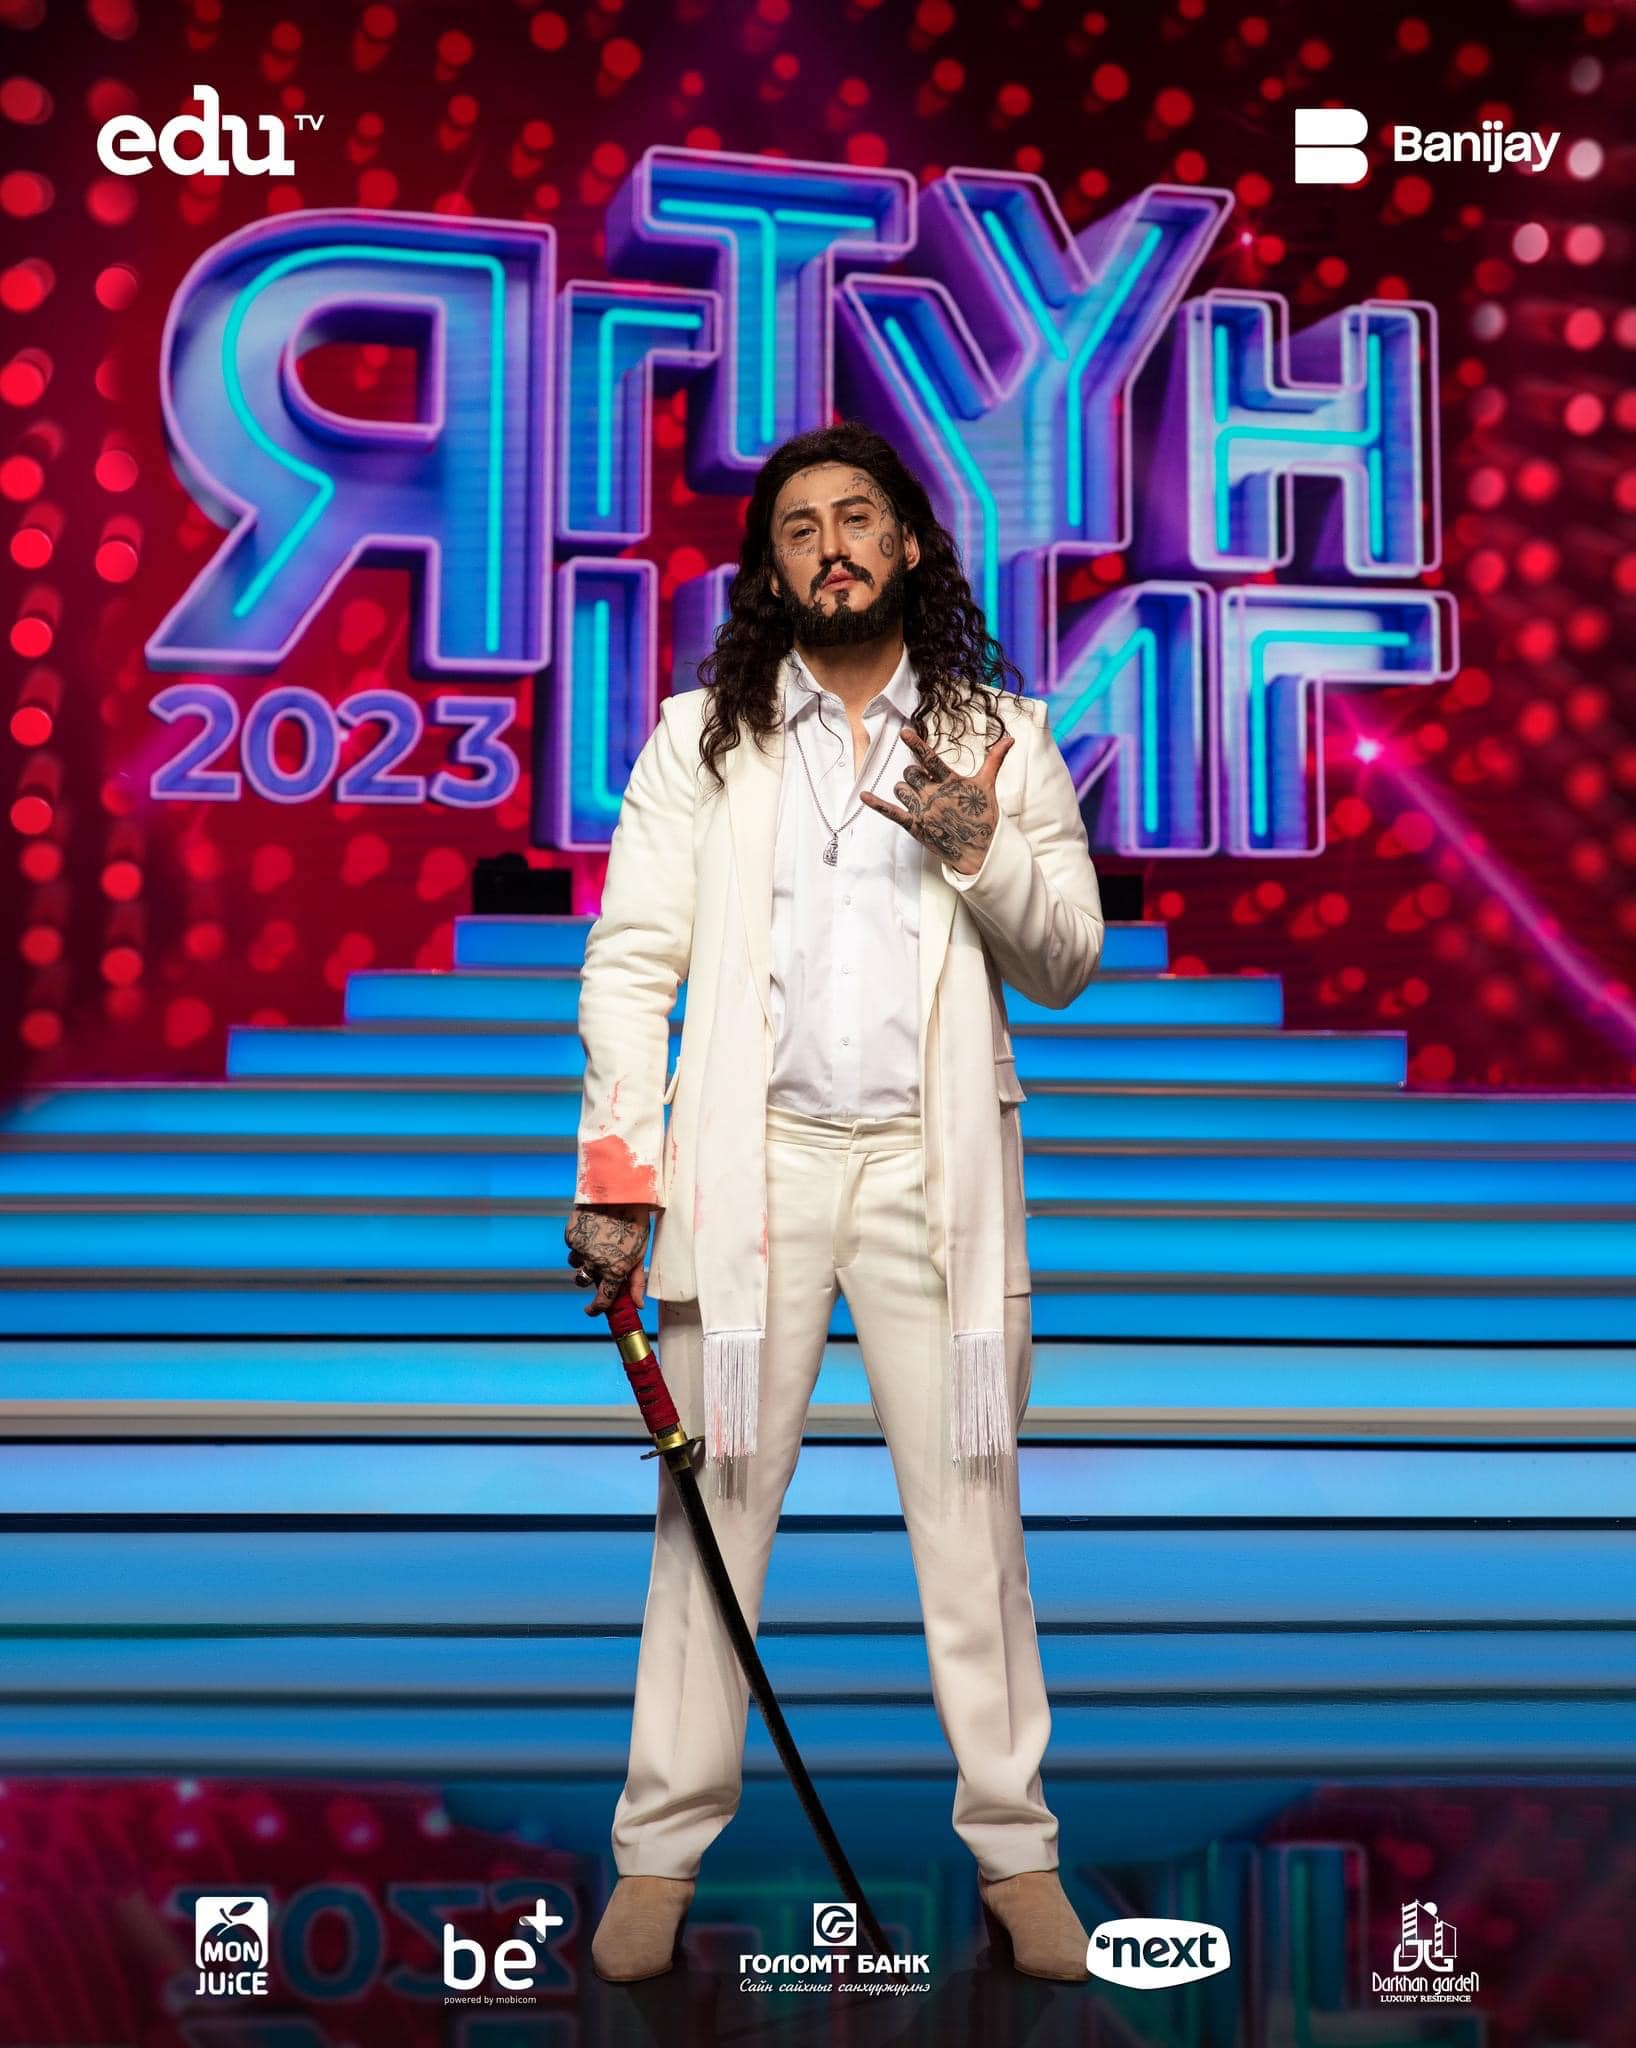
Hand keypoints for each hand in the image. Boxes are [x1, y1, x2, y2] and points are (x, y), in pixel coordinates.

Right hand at [564, 1202, 650, 1315]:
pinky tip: (592, 1228)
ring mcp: (580, 1250)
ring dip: (583, 1258)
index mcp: (615, 1270)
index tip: (591, 1310)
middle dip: (588, 1279)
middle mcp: (595, 1264)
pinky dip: (579, 1242)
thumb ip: (636, 1282)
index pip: (602, 1300)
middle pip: (583, 1282)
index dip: (595, 1309)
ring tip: (597, 1240)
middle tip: (596, 1265)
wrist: (619, 1193)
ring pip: (575, 1263)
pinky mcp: (571, 1236)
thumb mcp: (640, 1253)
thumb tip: (638, 1306)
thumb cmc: (635, 1223)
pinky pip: (572, 1246)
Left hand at [858, 726, 1013, 874]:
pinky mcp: (915, 827)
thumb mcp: (988, 786)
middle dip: (913, 775)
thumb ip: (994, 760)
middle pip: (910, 773)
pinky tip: (863, 796)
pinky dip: (876, 804)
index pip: (930, 759)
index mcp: (950, 782)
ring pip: (901, 789)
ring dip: (905, 790)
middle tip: (924, 784)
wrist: (980, 851)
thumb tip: (1010, 739)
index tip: (904, 732)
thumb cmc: (983, 817)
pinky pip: (891, 813)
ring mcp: (923, 811)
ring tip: (918, 798)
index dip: (917, 744)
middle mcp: (934, 794)